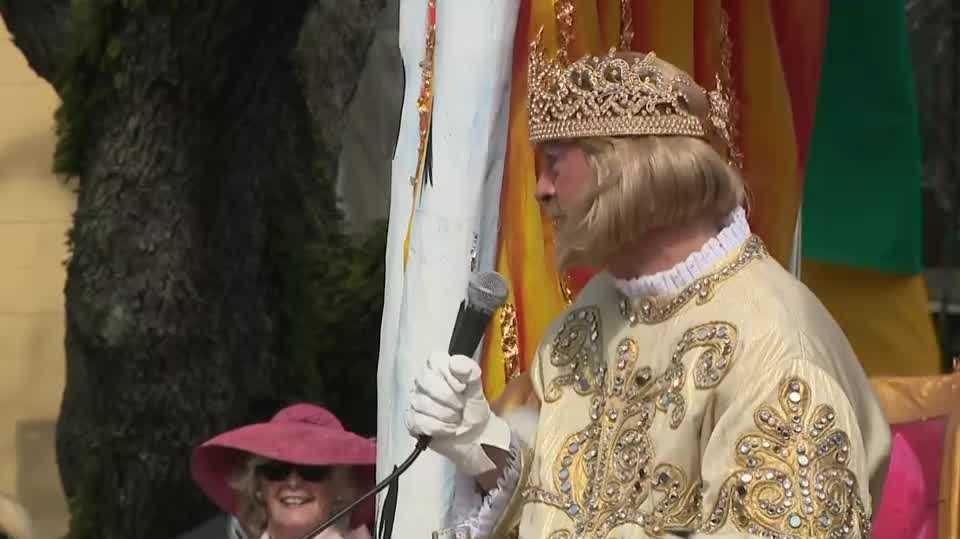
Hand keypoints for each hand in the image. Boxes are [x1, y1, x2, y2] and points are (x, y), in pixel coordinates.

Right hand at [405, 350, 510, 475]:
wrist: (473, 437)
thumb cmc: (473, 410)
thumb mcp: (477, 390)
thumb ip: (470, 373)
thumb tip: (456, 362)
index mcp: (438, 368)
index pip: (435, 360)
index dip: (450, 375)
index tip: (462, 387)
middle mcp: (422, 381)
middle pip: (426, 381)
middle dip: (449, 397)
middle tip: (461, 405)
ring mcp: (415, 400)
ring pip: (423, 403)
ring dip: (447, 415)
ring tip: (455, 418)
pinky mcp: (411, 420)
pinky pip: (419, 421)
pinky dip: (439, 428)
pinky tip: (447, 428)